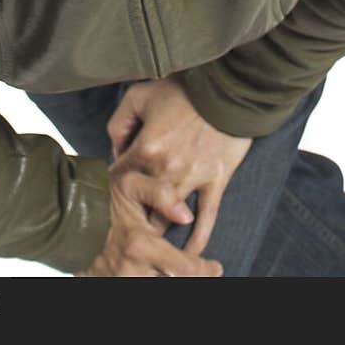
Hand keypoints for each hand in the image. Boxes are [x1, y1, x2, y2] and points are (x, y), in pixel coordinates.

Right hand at [74, 162, 223, 276]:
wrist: (61, 213)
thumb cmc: (99, 195)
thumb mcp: (130, 183)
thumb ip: (161, 193)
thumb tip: (188, 214)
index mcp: (140, 244)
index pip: (184, 269)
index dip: (204, 270)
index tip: (216, 267)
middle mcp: (130, 269)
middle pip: (171, 285)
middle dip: (188, 280)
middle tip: (202, 273)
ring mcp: (116, 280)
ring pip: (153, 288)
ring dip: (168, 280)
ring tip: (178, 272)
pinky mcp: (104, 284)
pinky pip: (131, 287)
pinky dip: (146, 281)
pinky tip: (151, 272)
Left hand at [106, 74, 251, 256]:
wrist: (228, 89)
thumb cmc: (183, 89)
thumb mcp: (140, 95)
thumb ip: (119, 122)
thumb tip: (116, 149)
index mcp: (145, 148)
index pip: (119, 177)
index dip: (116, 181)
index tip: (118, 187)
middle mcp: (166, 169)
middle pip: (141, 206)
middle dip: (133, 217)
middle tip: (129, 224)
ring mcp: (192, 178)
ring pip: (169, 218)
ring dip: (159, 232)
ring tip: (152, 245)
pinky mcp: (215, 181)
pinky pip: (205, 218)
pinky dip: (197, 239)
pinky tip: (190, 255)